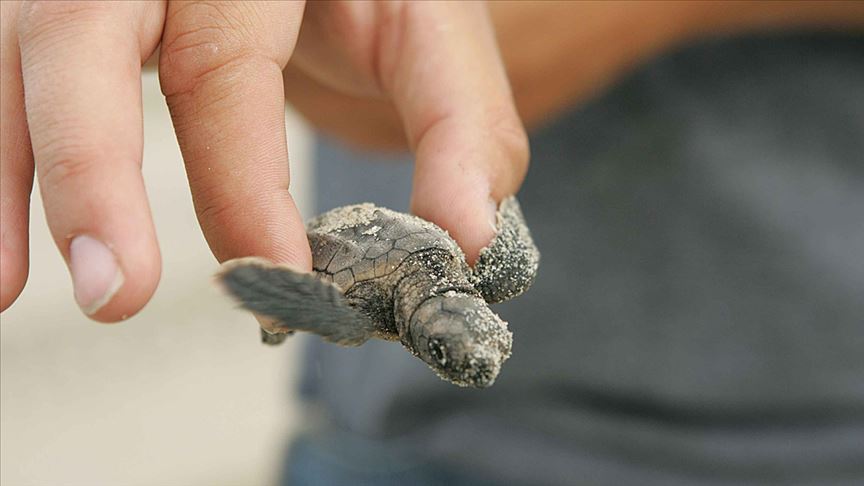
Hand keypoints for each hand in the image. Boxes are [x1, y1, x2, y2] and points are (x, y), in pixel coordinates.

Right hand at [0, 1, 527, 320]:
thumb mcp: (433, 39)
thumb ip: (461, 131)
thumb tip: (465, 244)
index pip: (222, 65)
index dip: (239, 185)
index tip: (274, 280)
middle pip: (83, 31)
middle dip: (91, 167)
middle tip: (114, 291)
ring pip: (23, 54)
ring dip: (16, 176)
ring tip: (8, 287)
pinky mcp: (68, 10)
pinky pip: (10, 76)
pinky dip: (3, 165)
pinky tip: (1, 255)